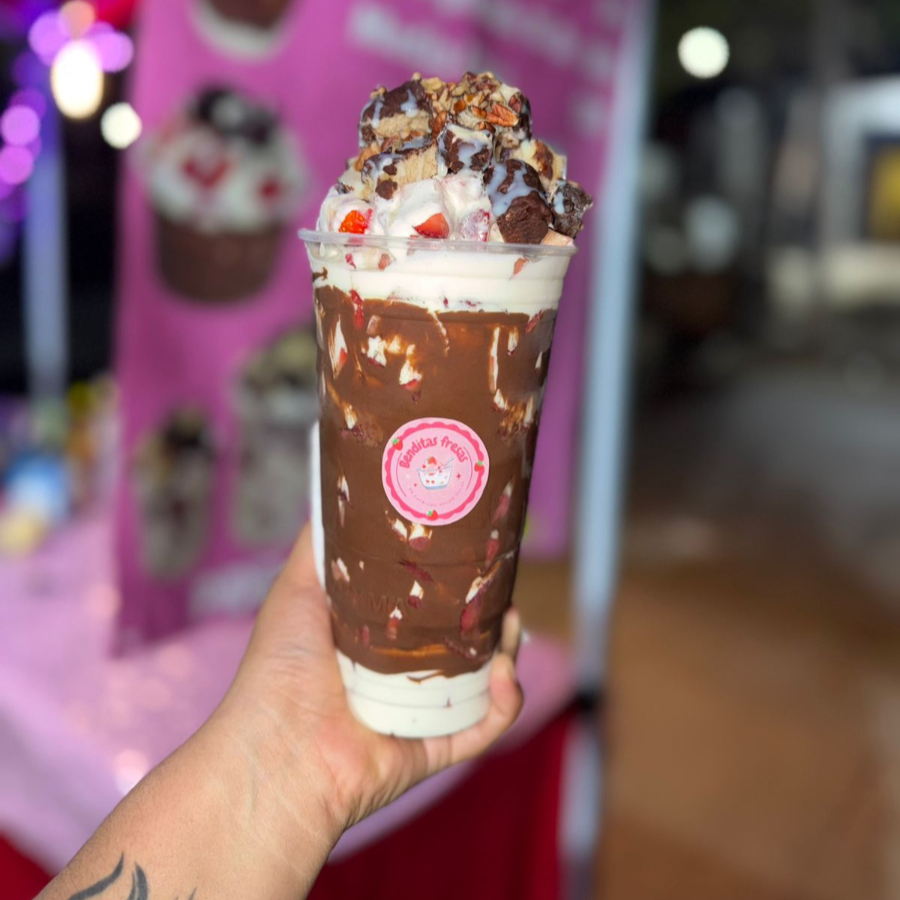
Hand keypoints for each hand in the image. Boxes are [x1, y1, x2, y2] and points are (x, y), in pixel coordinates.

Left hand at [215, 527, 523, 837]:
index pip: (430, 604)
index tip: (477, 550)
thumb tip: (339, 492)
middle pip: (465, 639)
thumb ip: (320, 544)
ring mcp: (423, 715)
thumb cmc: (280, 667)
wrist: (277, 750)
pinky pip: (486, 727)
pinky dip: (507, 703)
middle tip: (504, 586)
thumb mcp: (297, 587)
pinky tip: (506, 673)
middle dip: (491, 611)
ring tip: (512, 622)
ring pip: (486, 679)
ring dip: (509, 649)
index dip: (457, 579)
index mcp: (377, 639)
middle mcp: (402, 675)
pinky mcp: (437, 748)